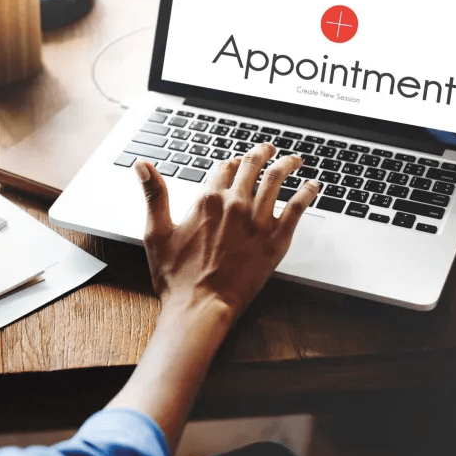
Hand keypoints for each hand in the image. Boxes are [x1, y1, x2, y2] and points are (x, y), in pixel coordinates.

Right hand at [135, 143, 320, 319]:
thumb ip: (153, 194)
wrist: (201, 306)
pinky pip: (297, 208)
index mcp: (207, 200)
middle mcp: (234, 205)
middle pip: (252, 166)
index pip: (223, 167)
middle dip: (261, 153)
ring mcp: (258, 221)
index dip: (229, 162)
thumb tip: (142, 165)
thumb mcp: (156, 232)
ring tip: (294, 159)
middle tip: (268, 149)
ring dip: (287, 164)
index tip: (234, 162)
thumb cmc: (176, 276)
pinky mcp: (276, 240)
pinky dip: (307, 192)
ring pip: (276, 180)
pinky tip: (313, 186)